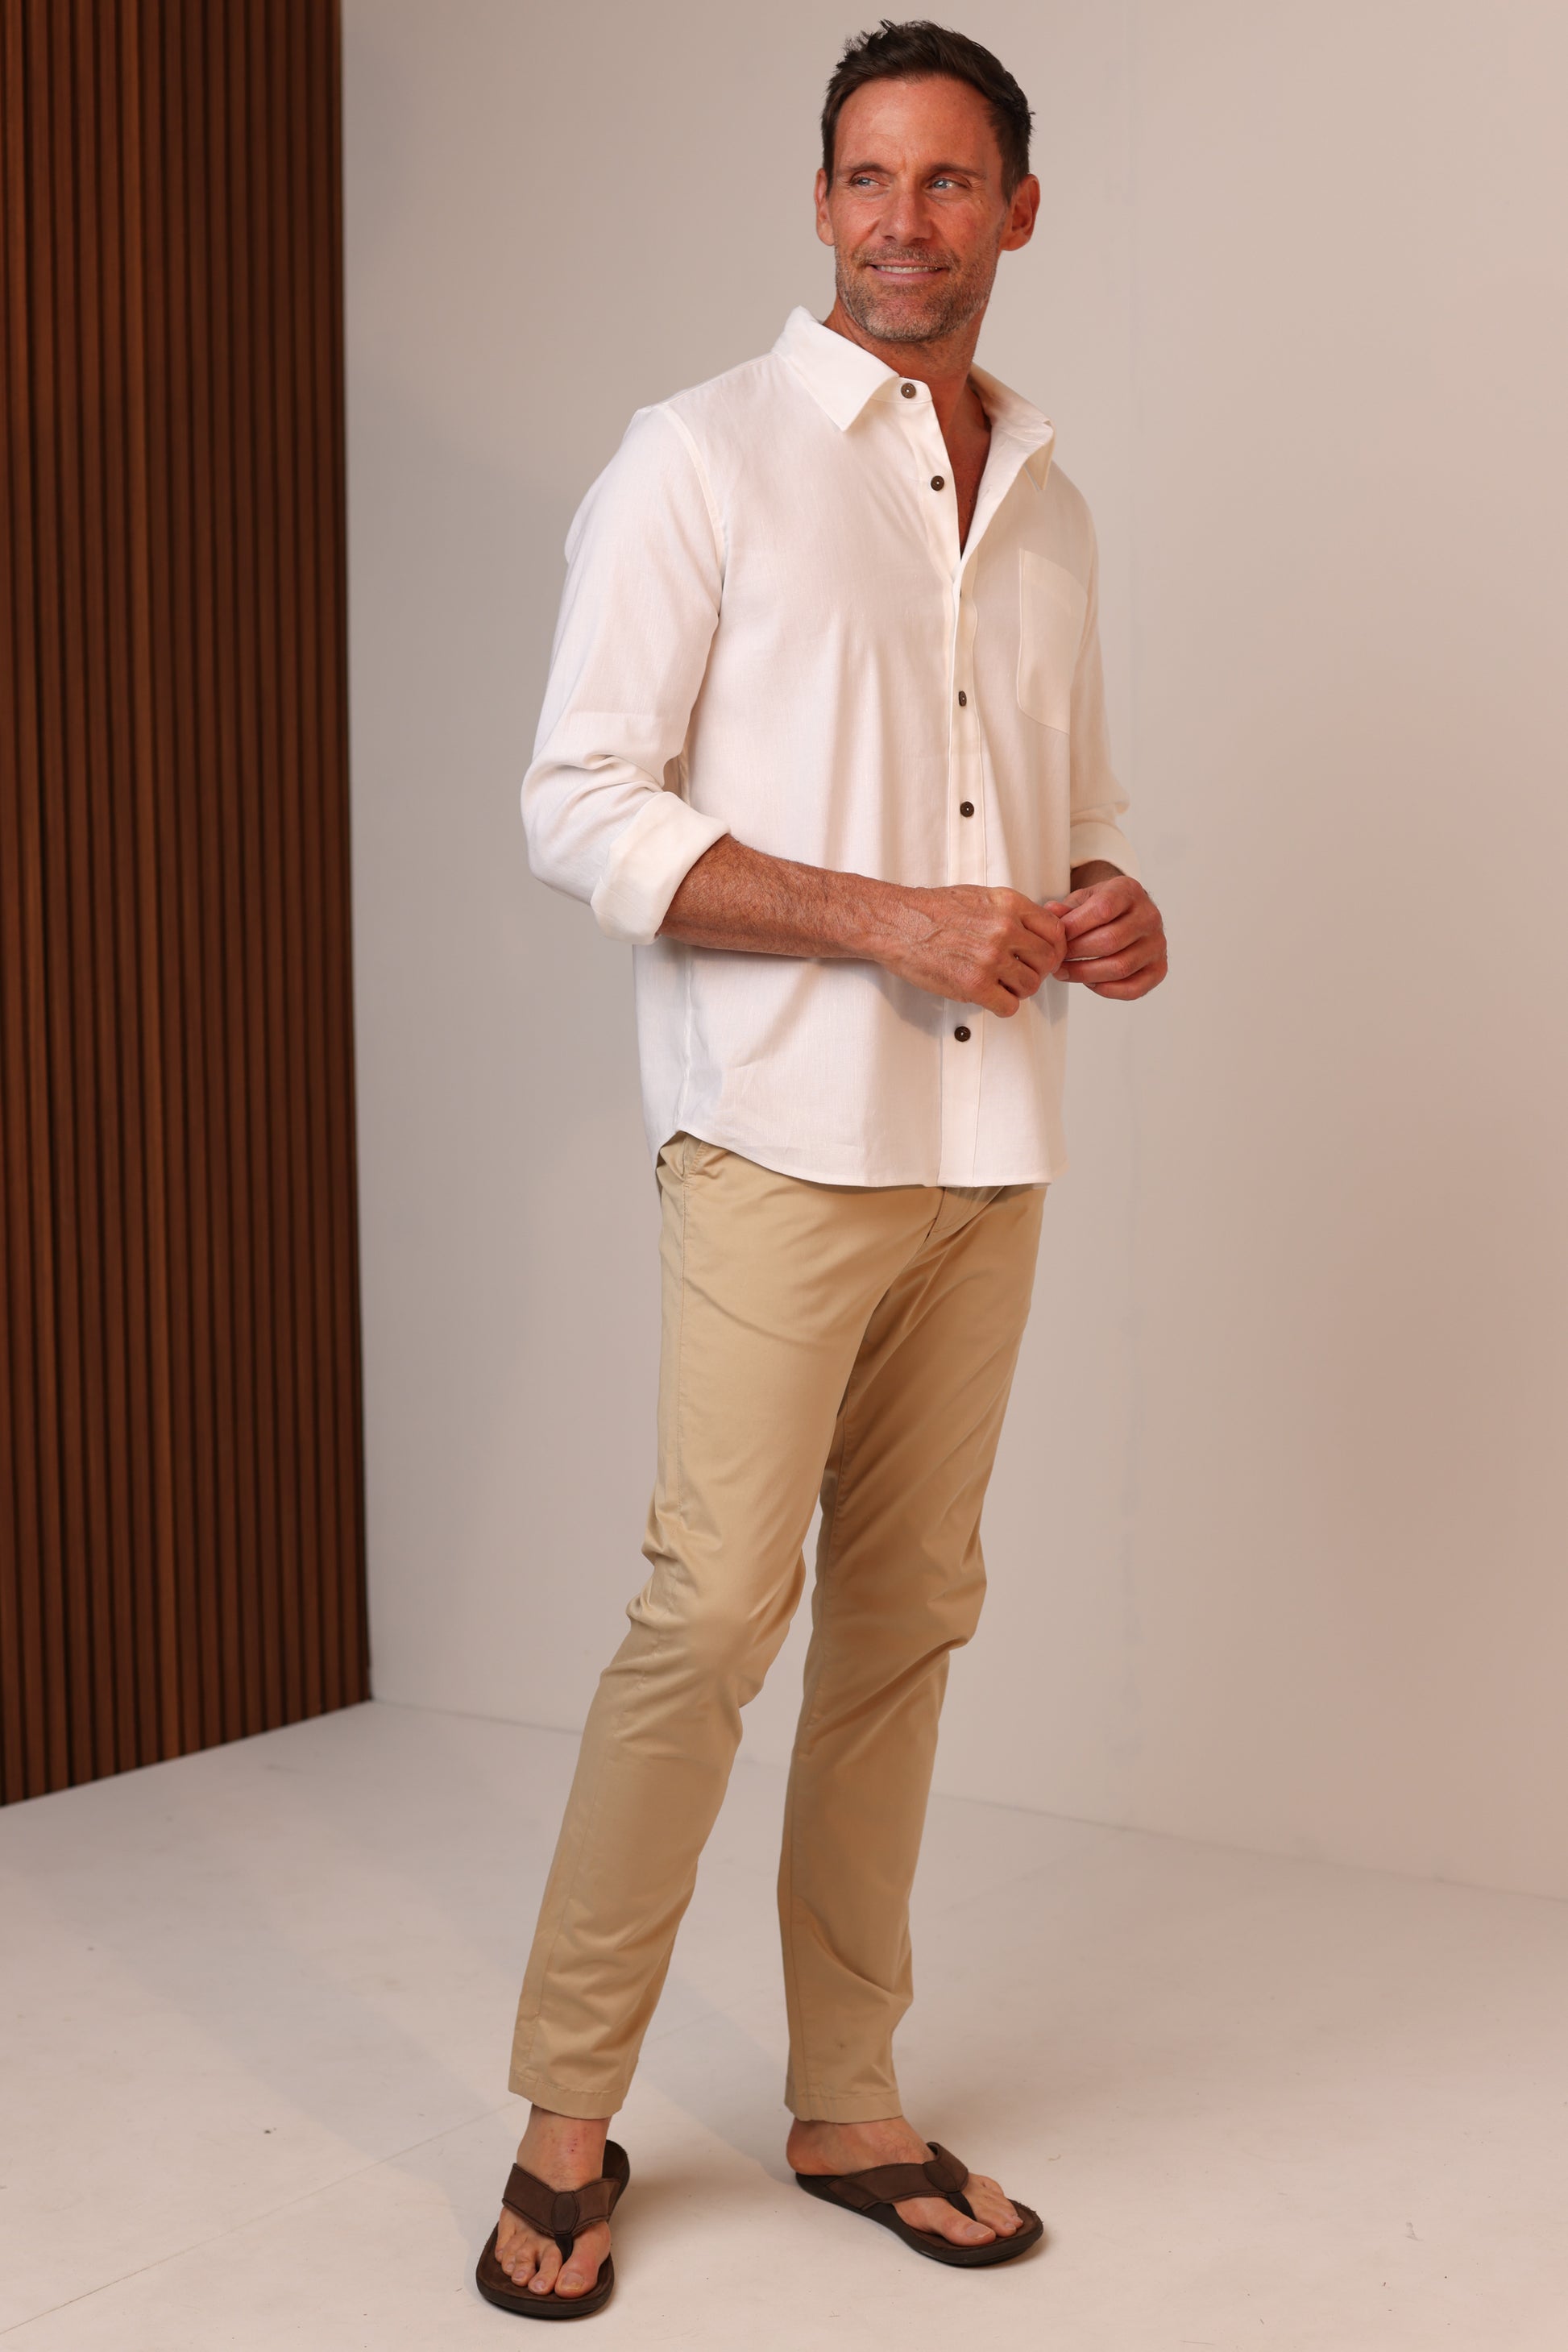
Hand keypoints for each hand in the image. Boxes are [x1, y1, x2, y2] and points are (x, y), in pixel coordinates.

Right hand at [873, 884, 1064, 1015]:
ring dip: (1018, 990)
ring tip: (999, 984)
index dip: (1054, 948)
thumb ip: (1012, 912)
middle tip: (1020, 973)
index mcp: (1009, 905)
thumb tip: (1037, 930)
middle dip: (1036, 970)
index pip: (1055, 931)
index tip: (1044, 957)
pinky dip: (1002, 1005)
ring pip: (1030, 986)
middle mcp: (1005, 929)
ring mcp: (991, 958)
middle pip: (1047, 961)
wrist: (897, 924)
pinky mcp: (975, 985)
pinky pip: (1009, 1006)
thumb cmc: (932, 911)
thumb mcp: (981, 896)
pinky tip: (988, 996)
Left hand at [1045, 872, 1166, 998]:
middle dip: (1076, 953)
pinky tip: (1089, 982)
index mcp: (1129, 891)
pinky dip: (1106, 990)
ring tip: (1065, 972)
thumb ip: (1067, 909)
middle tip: (1056, 959)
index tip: (1056, 938)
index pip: (1103, 909)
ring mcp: (1157, 944)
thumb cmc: (1102, 908)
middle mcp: (1150, 916)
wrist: (1128, 915)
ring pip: (1120, 967)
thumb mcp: (1082, 900)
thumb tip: (1051, 911)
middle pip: (1111, 941)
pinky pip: (1133, 988)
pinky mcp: (1159, 969)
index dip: (1075, 927)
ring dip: (1085, 974)